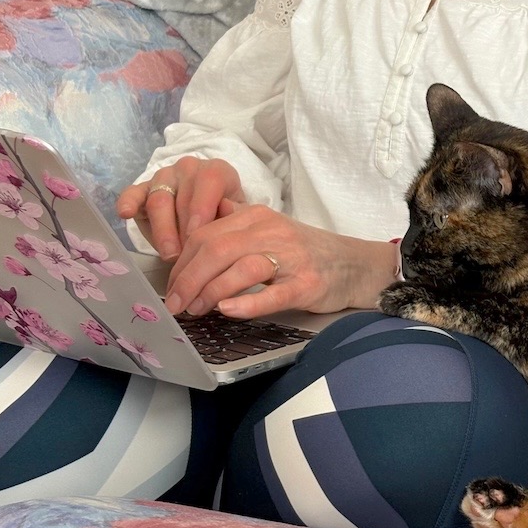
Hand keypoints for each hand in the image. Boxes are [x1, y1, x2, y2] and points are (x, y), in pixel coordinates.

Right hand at [116, 157, 244, 260]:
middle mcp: (189, 169)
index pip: (209, 181)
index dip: (202, 209)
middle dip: (183, 230)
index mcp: (215, 171)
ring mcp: (164, 178)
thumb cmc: (226, 216)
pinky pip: (133, 192)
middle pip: (182, 197)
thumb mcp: (238, 216)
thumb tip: (228, 213)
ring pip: (159, 200)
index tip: (196, 237)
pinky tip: (125, 213)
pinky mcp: (143, 189)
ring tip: (170, 255)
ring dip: (163, 230)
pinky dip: (128, 201)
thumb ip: (235, 214)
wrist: (210, 215)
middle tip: (186, 257)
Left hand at [164, 201, 399, 318]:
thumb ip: (234, 226)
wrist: (356, 265)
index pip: (205, 234)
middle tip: (176, 305)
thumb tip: (191, 231)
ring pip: (239, 268)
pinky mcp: (306, 283)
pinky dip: (247, 302)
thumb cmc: (306, 253)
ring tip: (196, 310)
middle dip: (187, 279)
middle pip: (216, 249)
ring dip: (210, 291)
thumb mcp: (268, 231)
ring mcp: (291, 257)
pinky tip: (228, 311)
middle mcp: (271, 231)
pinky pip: (272, 292)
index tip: (171, 287)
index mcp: (256, 216)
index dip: (181, 262)